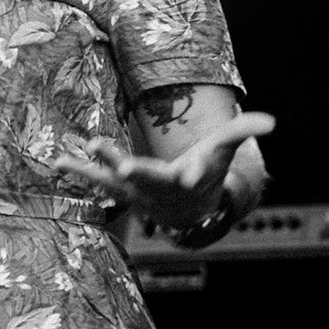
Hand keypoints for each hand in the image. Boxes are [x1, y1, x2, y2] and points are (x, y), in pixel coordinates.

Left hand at [55, 111, 274, 226]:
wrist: (186, 207)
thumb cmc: (205, 171)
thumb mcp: (223, 151)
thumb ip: (241, 132)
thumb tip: (271, 121)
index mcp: (189, 179)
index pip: (194, 176)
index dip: (193, 174)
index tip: (190, 173)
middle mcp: (161, 188)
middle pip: (148, 178)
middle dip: (136, 173)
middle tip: (124, 167)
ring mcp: (137, 191)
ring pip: (115, 181)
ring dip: (96, 169)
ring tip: (74, 156)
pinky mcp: (119, 188)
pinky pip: (96, 180)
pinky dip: (78, 172)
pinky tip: (57, 162)